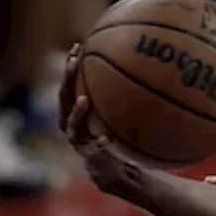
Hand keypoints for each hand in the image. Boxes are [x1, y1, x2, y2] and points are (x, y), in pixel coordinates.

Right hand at [59, 44, 135, 188]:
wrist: (113, 169)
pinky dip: (99, 143)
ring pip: (72, 123)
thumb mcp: (121, 117)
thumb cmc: (117, 137)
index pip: (70, 83)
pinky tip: (106, 139)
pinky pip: (92, 148)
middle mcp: (71, 122)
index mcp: (76, 109)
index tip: (78, 46)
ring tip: (84, 100)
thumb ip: (126, 99)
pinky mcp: (89, 156)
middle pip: (64, 96)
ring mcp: (78, 139)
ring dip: (77, 111)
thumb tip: (151, 74)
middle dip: (67, 78)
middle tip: (73, 62)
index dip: (71, 65)